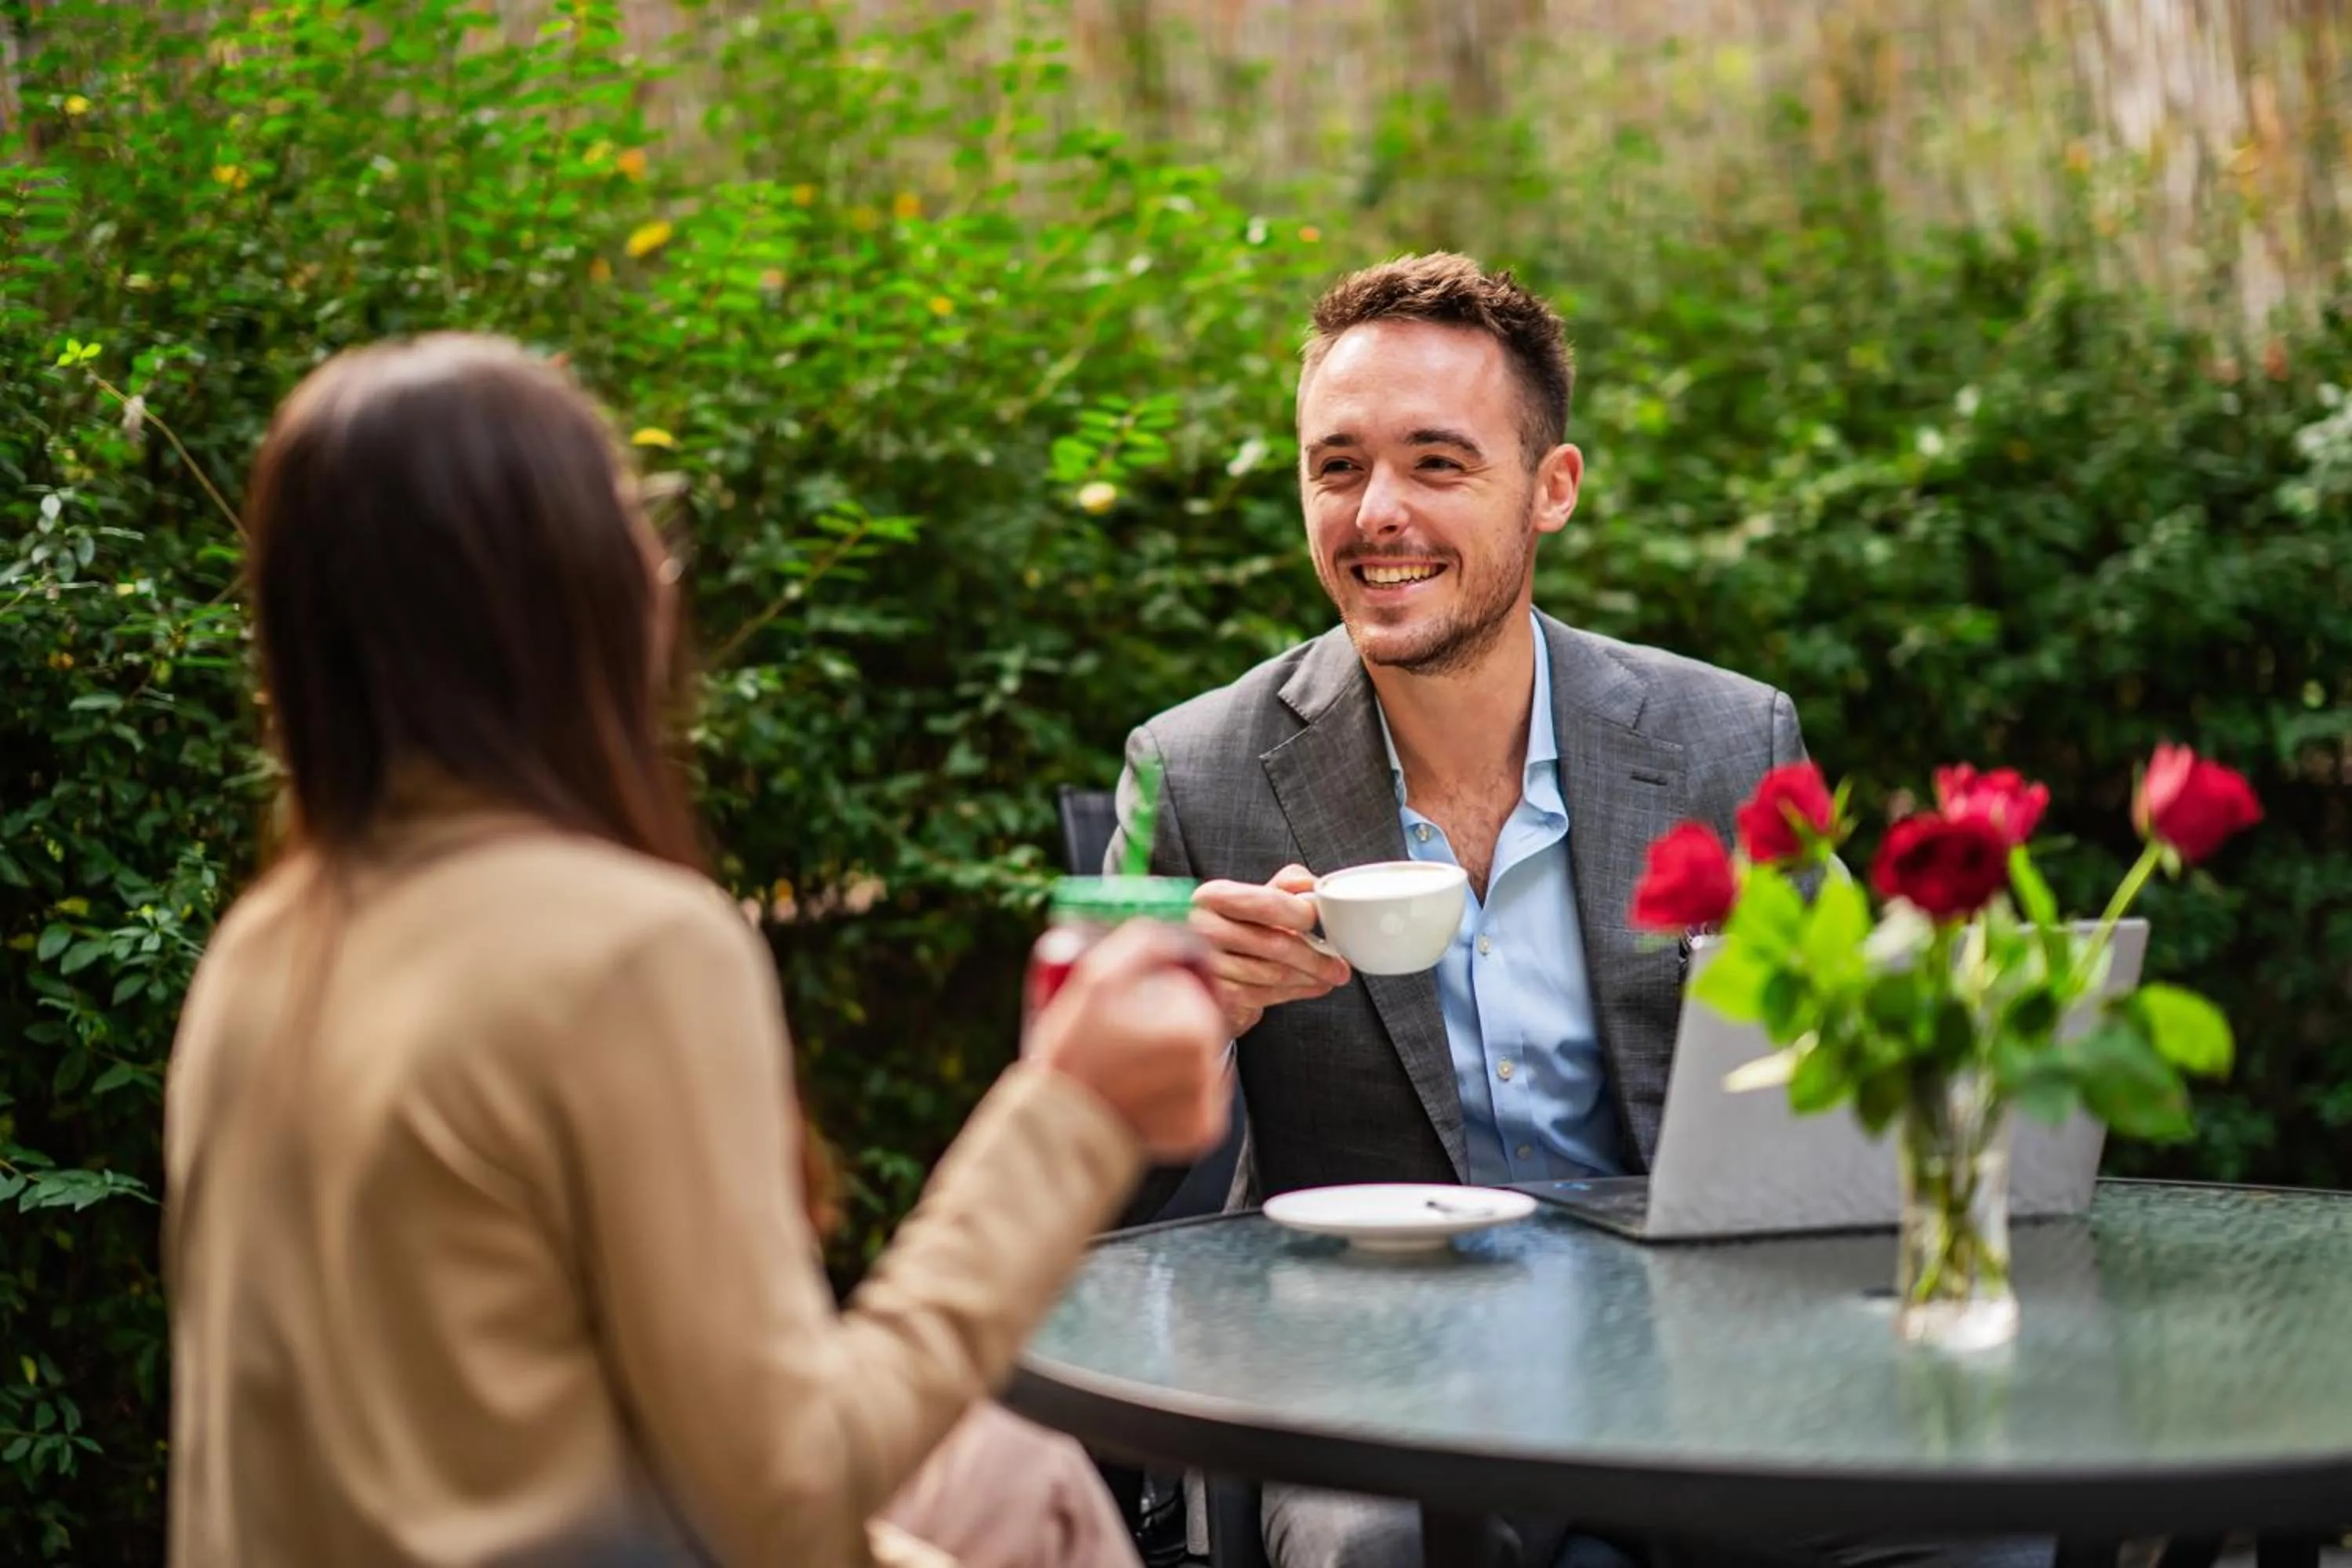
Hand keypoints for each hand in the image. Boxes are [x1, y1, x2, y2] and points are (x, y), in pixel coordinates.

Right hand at [1024, 920, 1231, 1162]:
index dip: (1158, 987)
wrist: (1060, 1125)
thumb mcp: (1098, 978)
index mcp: (1196, 1025)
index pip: (1192, 985)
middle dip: (1164, 1021)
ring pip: (1196, 1058)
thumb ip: (1145, 943)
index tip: (1130, 1002)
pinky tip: (1141, 1090)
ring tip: (1128, 1064)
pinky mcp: (1202, 1130)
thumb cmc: (1075, 1053)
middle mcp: (1212, 1065)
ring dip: (1170, 1055)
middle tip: (1123, 1034)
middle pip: (1195, 1021)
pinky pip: (1196, 1098)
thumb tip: (1178, 935)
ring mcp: (1211, 1101)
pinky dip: (1173, 1093)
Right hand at [1188, 863, 1351, 1037]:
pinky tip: (1309, 986)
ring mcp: (1209, 966)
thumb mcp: (1253, 897)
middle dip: (1315, 957)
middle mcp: (1204, 930)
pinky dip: (1294, 992)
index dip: (1299, 913)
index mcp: (1213, 897)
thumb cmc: (1234, 927)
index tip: (1319, 920)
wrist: (1205, 964)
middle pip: (1274, 944)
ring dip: (1309, 977)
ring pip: (1274, 974)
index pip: (1265, 903)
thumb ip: (1284, 885)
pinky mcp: (1216, 996)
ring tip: (1327, 975)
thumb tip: (1310, 885)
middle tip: (1338, 964)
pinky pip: (1265, 996)